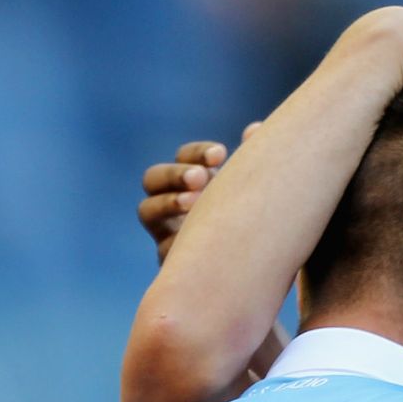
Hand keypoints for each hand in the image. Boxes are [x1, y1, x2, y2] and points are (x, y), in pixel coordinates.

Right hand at [136, 123, 262, 264]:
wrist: (254, 272)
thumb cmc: (253, 223)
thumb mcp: (255, 192)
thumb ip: (254, 161)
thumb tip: (255, 129)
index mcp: (194, 181)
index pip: (183, 157)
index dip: (196, 152)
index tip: (221, 154)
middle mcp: (172, 202)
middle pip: (153, 178)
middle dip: (174, 174)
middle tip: (200, 177)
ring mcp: (165, 230)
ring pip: (147, 210)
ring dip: (167, 202)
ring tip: (194, 203)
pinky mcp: (169, 262)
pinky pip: (163, 249)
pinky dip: (176, 242)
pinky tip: (197, 241)